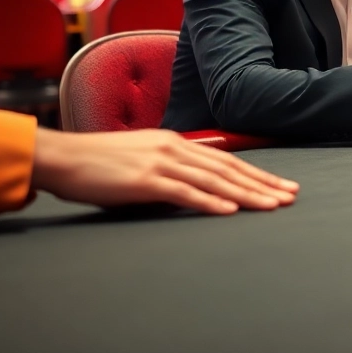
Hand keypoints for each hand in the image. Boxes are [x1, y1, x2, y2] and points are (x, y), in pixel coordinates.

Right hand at [32, 129, 298, 214]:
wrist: (61, 156)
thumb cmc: (98, 162)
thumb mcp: (142, 156)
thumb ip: (170, 166)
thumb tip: (194, 182)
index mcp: (175, 142)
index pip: (226, 159)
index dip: (256, 172)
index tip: (280, 184)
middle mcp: (174, 148)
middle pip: (228, 168)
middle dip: (262, 184)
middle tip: (290, 196)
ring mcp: (160, 163)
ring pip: (214, 181)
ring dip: (246, 194)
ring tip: (271, 205)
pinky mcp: (144, 181)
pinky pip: (184, 192)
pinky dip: (210, 202)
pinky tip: (230, 210)